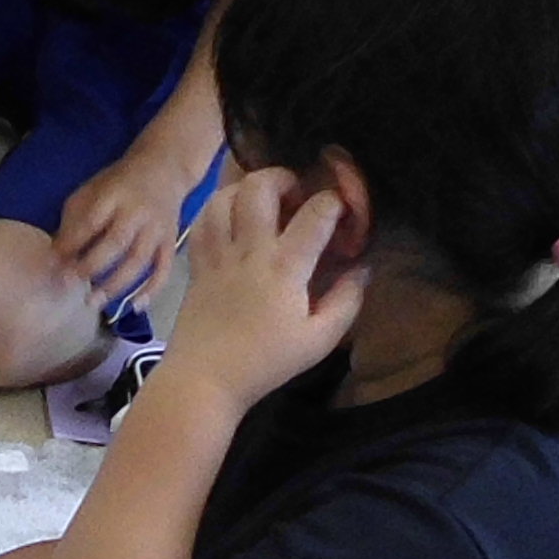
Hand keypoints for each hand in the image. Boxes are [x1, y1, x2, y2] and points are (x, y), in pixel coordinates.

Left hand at [51, 138, 208, 305]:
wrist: (164, 168)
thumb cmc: (118, 184)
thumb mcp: (91, 190)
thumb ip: (75, 219)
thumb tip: (56, 256)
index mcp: (114, 195)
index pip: (91, 222)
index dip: (71, 244)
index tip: (53, 262)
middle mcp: (138, 212)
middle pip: (116, 244)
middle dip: (90, 266)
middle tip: (68, 284)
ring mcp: (157, 229)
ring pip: (139, 261)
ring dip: (116, 285)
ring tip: (93, 302)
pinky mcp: (171, 241)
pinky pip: (164, 269)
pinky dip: (152, 289)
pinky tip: (135, 307)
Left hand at [158, 165, 361, 409]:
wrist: (204, 380)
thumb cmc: (266, 363)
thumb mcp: (320, 340)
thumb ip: (347, 301)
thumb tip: (362, 268)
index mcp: (284, 268)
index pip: (316, 213)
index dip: (335, 202)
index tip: (342, 212)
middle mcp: (249, 251)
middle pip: (259, 187)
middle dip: (283, 178)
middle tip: (295, 196)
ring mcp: (217, 255)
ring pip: (223, 197)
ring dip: (245, 190)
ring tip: (262, 204)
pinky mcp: (196, 264)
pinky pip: (201, 221)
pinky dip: (217, 209)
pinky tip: (232, 221)